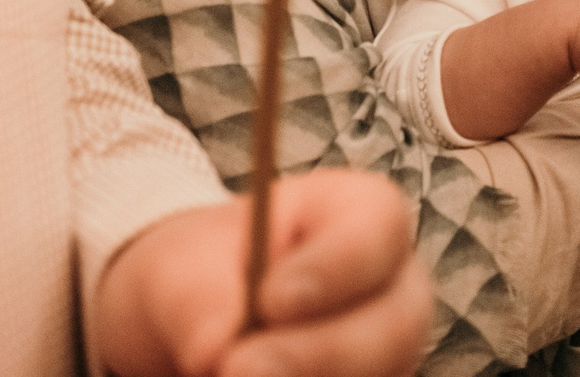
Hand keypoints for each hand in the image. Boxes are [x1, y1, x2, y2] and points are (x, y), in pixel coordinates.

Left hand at [94, 173, 431, 376]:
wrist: (193, 327)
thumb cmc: (199, 277)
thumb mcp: (183, 267)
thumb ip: (199, 298)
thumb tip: (213, 352)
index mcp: (359, 217)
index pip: (378, 229)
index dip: (334, 266)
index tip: (269, 300)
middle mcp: (391, 288)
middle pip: (396, 323)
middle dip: (315, 352)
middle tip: (236, 368)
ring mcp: (389, 352)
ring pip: (380, 375)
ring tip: (229, 375)